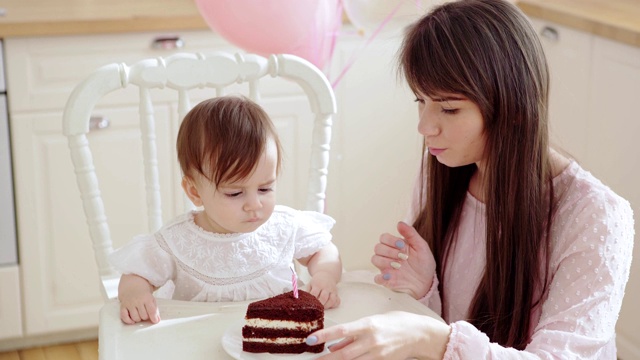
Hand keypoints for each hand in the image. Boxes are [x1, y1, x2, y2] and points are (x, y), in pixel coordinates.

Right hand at [117, 274, 159, 323]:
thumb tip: (157, 320)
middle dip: (146, 317)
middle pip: (143, 316)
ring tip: (140, 315)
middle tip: (145, 313)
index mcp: (146, 298)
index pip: (151, 310)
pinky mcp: (123, 306)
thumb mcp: (151, 298)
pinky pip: (124, 316)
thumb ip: (155, 309)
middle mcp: (137, 301)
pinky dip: (128, 321)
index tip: (155, 321)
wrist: (132, 285)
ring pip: (135, 318)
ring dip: (138, 319)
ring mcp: (129, 303)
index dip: (154, 317)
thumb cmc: (143, 294)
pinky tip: (132, 321)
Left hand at [307, 271, 340, 308]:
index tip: (310, 304)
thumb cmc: (317, 281)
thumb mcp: (310, 284)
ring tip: (322, 308)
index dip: (312, 300)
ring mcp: (332, 290)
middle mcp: (326, 287)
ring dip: (327, 306)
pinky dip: (334, 305)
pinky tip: (329, 306)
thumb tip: (306, 302)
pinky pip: (337, 301)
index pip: (314, 293)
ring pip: (332, 300)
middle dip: (319, 304)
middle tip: (316, 308)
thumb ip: (308, 292)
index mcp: (318, 284)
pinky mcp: (337, 293)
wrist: (327, 275)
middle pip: (324, 297)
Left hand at [307, 311, 449, 359]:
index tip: (310, 339)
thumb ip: (353, 334)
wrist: (420, 334)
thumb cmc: (396, 323)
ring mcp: (378, 354)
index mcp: (368, 324)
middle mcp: (372, 340)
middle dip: (326, 358)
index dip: (324, 335)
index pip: (342, 330)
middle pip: (344, 353)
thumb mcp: (373, 321)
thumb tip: (334, 345)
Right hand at [371, 221, 435, 298]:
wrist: (427, 282)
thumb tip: (399, 223)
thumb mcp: (421, 246)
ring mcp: (386, 267)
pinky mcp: (386, 280)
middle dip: (390, 251)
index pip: (383, 237)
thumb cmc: (423, 263)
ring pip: (374, 259)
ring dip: (385, 261)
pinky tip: (391, 276)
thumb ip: (411, 233)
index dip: (391, 240)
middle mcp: (388, 255)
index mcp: (395, 246)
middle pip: (377, 247)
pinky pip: (376, 278)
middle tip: (403, 257)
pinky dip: (381, 277)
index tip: (402, 246)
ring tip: (398, 266)